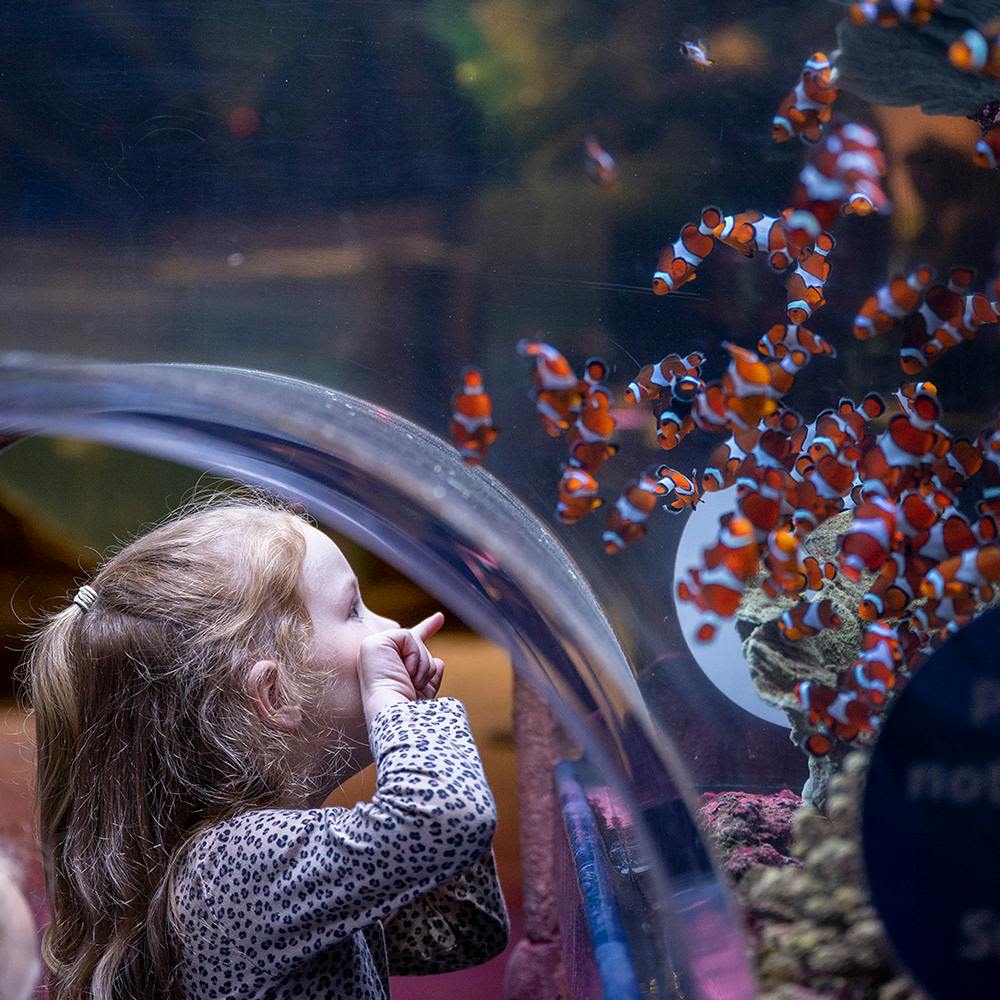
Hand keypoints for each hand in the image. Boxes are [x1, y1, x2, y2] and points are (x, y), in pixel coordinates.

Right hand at [358, 612, 445, 728]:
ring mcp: (372, 649)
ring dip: (421, 663)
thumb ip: (430, 674)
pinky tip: (406, 671)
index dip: (427, 628)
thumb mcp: (426, 689)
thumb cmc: (409, 708)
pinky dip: (413, 655)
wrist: (396, 714)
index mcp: (389, 667)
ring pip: (415, 640)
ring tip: (411, 681)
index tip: (440, 618)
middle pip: (417, 643)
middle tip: (416, 683)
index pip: (412, 643)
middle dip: (425, 664)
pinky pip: (407, 636)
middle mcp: (378, 657)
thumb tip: (440, 661)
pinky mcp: (373, 643)